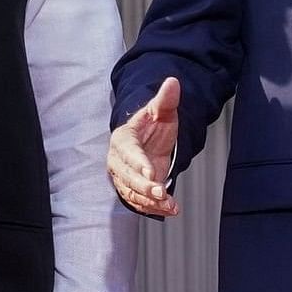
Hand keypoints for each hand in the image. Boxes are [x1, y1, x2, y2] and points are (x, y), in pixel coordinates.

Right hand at [108, 77, 180, 217]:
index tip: (151, 172)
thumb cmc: (153, 126)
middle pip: (127, 177)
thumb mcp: (161, 112)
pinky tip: (170, 210)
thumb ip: (165, 100)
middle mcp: (118, 161)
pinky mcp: (132, 191)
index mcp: (123, 139)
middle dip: (143, 186)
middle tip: (160, 191)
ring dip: (150, 201)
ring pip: (132, 193)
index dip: (138, 163)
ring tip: (169, 204)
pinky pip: (139, 203)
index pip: (128, 152)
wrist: (150, 142)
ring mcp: (124, 178)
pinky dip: (153, 209)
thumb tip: (173, 82)